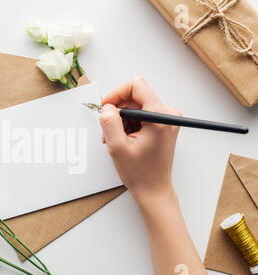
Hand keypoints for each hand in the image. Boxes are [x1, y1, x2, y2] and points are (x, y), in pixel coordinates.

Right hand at [99, 77, 180, 199]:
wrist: (153, 189)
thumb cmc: (141, 173)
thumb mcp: (117, 147)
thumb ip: (109, 122)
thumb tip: (107, 107)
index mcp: (160, 117)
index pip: (137, 86)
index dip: (117, 93)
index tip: (107, 107)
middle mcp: (167, 114)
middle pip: (135, 96)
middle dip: (118, 111)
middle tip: (109, 130)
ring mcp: (166, 119)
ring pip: (136, 106)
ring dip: (122, 120)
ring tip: (117, 139)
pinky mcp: (163, 125)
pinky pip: (140, 114)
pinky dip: (129, 124)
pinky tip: (125, 139)